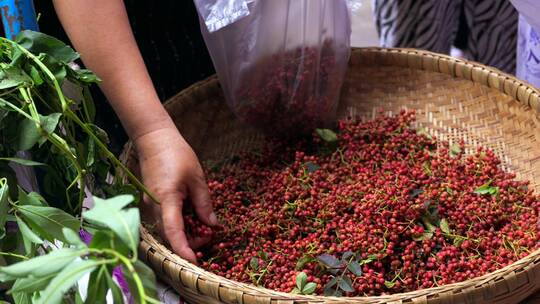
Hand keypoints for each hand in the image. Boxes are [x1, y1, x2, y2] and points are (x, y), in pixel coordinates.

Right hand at [134, 127, 216, 262]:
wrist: (154, 139)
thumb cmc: (177, 154)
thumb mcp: (197, 177)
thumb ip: (204, 203)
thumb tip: (212, 225)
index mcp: (166, 199)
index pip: (173, 232)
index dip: (184, 249)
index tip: (195, 261)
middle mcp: (154, 206)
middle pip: (170, 235)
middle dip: (189, 242)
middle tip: (209, 236)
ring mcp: (150, 204)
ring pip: (166, 229)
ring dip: (184, 234)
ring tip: (203, 227)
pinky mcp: (151, 202)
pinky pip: (164, 220)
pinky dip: (178, 224)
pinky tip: (192, 218)